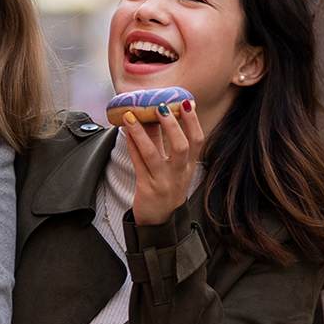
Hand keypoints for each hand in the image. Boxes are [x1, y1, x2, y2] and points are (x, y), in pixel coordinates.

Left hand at [121, 98, 205, 226]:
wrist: (160, 220)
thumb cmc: (166, 188)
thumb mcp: (172, 167)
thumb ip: (163, 142)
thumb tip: (155, 115)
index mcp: (188, 166)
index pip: (197, 141)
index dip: (193, 121)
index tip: (187, 102)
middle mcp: (179, 173)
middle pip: (181, 146)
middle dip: (172, 125)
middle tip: (161, 106)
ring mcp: (163, 181)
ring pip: (153, 154)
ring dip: (141, 133)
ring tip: (131, 116)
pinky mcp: (147, 188)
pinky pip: (138, 163)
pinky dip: (132, 146)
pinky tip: (126, 132)